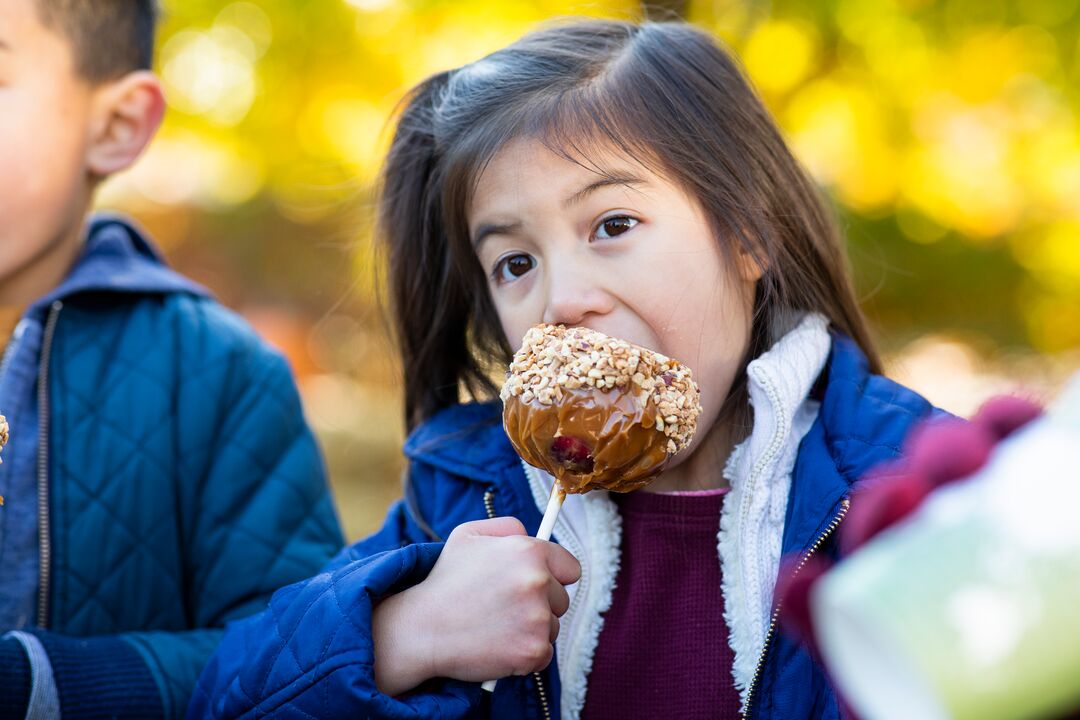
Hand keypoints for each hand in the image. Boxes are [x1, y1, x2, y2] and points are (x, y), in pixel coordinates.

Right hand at [372, 517, 579, 694]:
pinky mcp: (533, 650)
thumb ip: (507, 527)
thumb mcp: (468, 535)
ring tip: (496, 626)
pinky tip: (498, 646)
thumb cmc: (444, 581)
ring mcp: (538, 618)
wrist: (420, 628)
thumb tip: (533, 533)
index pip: (571, 568)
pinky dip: (525, 655)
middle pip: (562, 599)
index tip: (540, 585)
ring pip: (552, 627)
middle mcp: (538, 582)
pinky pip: (543, 655)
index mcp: (528, 551)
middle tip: (504, 607)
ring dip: (531, 630)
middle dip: (540, 604)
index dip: (554, 577)